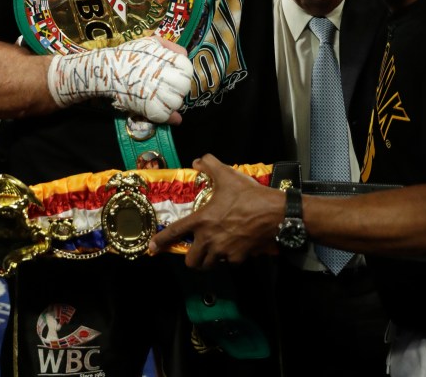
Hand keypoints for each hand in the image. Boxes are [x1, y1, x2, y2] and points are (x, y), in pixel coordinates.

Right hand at [48, 35, 192, 123]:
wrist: (107, 70)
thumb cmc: (129, 55)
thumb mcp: (150, 42)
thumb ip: (170, 47)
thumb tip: (186, 56)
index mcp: (169, 60)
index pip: (187, 70)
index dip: (183, 74)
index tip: (175, 76)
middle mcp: (166, 77)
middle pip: (184, 88)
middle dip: (179, 89)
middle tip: (169, 89)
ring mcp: (158, 93)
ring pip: (176, 103)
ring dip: (173, 103)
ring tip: (163, 99)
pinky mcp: (150, 108)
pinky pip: (165, 116)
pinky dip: (167, 116)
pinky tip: (164, 113)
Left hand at [148, 154, 280, 267]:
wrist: (274, 212)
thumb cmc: (247, 194)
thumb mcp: (227, 174)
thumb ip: (209, 165)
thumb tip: (198, 161)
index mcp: (202, 220)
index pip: (175, 232)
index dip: (161, 241)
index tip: (152, 248)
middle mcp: (209, 239)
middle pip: (191, 261)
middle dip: (191, 258)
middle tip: (196, 250)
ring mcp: (224, 251)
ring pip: (209, 264)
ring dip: (208, 259)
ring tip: (213, 250)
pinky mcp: (238, 258)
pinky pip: (228, 262)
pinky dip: (228, 257)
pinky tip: (233, 246)